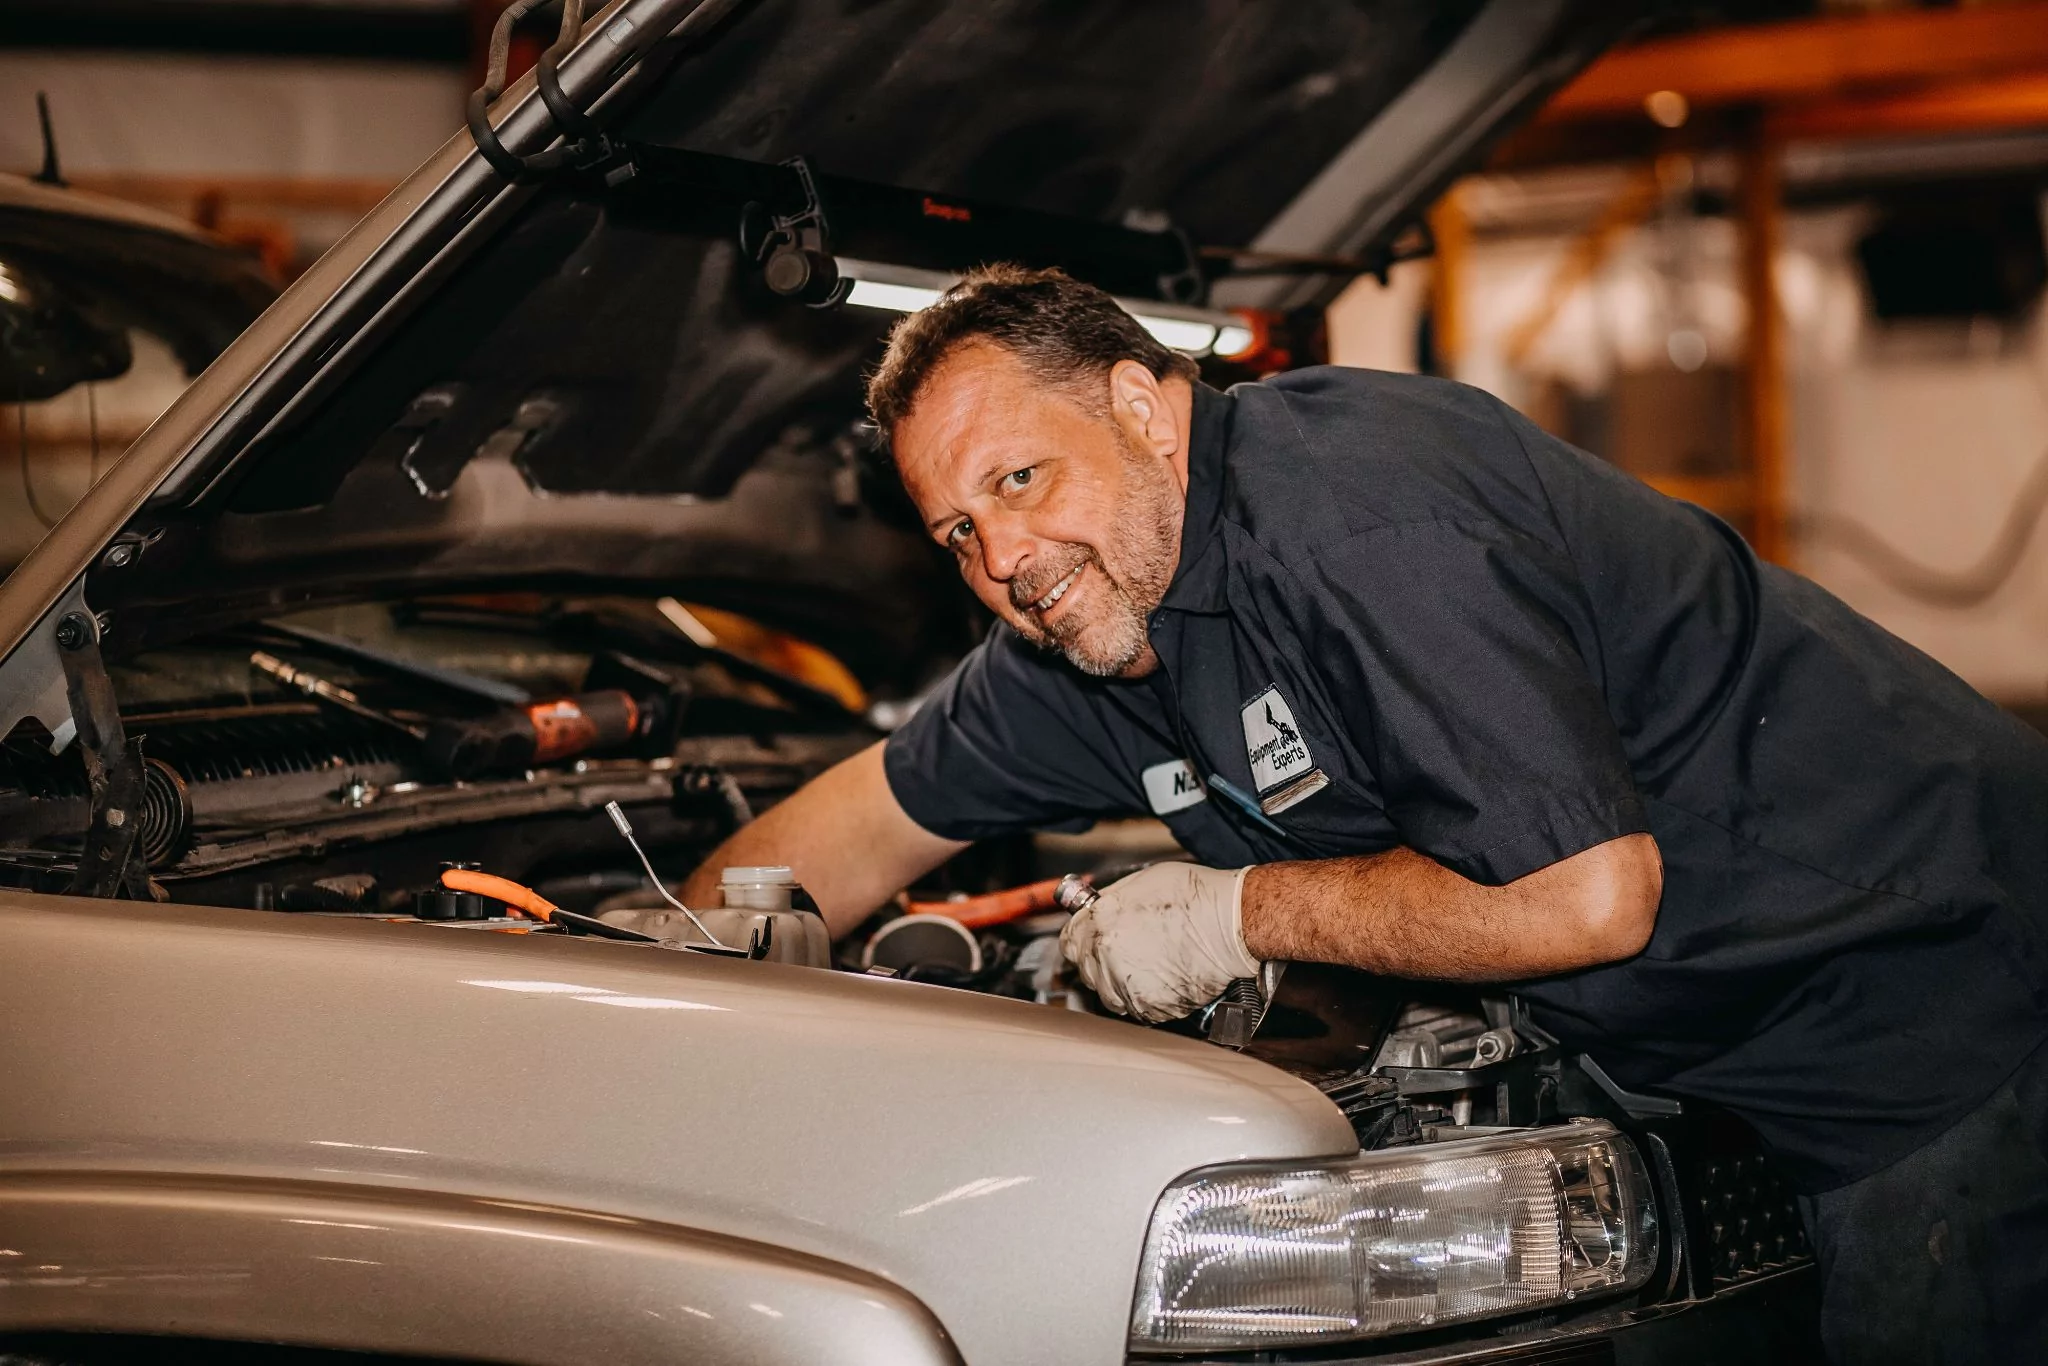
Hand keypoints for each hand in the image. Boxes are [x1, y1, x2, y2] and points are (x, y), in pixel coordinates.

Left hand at [1059, 862, 1259, 1022]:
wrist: (1232, 923)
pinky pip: (1137, 1009)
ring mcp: (1128, 985)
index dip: (1083, 941)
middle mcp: (1108, 956)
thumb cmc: (1195, 897)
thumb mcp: (1141, 882)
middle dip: (1102, 962)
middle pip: (1087, 971)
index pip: (1069, 943)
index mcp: (1101, 922)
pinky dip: (1147, 999)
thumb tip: (1096, 910)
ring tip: (1149, 967)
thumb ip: (1111, 901)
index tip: (1092, 942)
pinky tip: (1164, 979)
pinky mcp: (1151, 1007)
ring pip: (1109, 995)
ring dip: (1121, 985)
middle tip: (1130, 952)